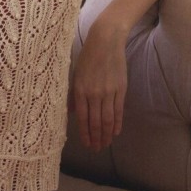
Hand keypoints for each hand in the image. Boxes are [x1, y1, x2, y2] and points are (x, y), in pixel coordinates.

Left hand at [69, 21, 127, 151]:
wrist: (105, 41)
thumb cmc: (88, 56)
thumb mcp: (75, 73)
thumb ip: (73, 94)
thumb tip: (71, 112)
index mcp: (80, 90)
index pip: (82, 118)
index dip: (85, 133)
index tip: (87, 144)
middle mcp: (94, 93)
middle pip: (96, 122)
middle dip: (96, 137)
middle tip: (97, 149)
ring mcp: (108, 92)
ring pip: (108, 119)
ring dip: (107, 134)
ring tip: (106, 144)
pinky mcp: (120, 89)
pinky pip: (118, 110)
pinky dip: (117, 123)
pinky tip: (116, 132)